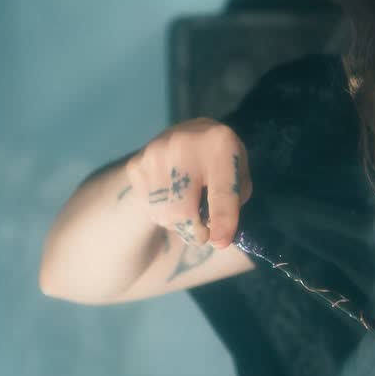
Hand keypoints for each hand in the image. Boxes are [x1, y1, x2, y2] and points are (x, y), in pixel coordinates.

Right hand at [124, 119, 252, 248]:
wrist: (189, 134)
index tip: (219, 242)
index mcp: (220, 145)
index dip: (223, 221)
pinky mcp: (136, 166)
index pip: (222, 192)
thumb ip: (232, 204)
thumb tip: (217, 238)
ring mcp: (153, 155)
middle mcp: (182, 146)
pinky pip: (148, 208)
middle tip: (202, 228)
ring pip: (163, 214)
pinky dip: (162, 211)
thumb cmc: (221, 162)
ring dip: (178, 221)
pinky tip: (171, 194)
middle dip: (194, 230)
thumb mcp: (239, 176)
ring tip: (187, 204)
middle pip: (181, 211)